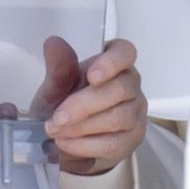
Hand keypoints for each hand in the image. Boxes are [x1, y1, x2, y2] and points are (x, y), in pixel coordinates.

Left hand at [34, 36, 147, 176]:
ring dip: (81, 127)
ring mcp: (135, 112)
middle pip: (117, 90)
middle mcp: (130, 84)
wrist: (66, 137)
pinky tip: (66, 143)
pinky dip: (84, 145)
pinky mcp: (133, 138)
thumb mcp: (56, 86)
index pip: (125, 53)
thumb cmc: (65, 104)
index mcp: (113, 62)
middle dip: (82, 105)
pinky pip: (113, 143)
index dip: (111, 63)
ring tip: (57, 131)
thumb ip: (58, 67)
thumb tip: (53, 43)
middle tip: (57, 118)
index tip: (91, 76)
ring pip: (116, 118)